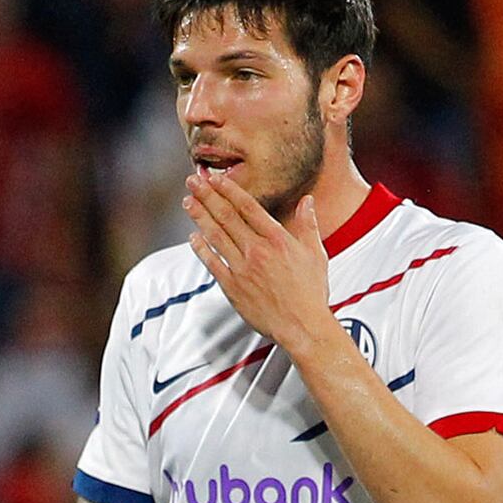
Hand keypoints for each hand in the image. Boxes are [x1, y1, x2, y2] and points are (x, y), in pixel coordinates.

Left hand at [182, 165, 336, 358]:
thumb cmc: (311, 290)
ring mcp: (242, 268)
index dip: (229, 190)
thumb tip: (307, 201)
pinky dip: (201, 248)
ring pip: (215, 236)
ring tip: (187, 201)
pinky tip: (192, 236)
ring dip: (199, 217)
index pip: (248, 207)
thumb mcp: (315, 253)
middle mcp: (257, 250)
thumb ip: (308, 225)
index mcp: (278, 239)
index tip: (215, 177)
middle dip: (207, 196)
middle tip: (192, 181)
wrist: (301, 325)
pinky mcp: (231, 287)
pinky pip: (212, 263)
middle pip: (226, 217)